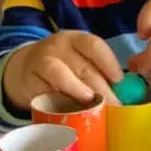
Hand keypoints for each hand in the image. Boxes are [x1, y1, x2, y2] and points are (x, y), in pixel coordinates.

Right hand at [3, 31, 122, 108]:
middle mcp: (58, 46)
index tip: (119, 80)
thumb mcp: (80, 61)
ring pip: (61, 75)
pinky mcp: (29, 80)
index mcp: (76, 39)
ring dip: (79, 91)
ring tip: (93, 105)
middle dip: (102, 89)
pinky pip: (45, 91)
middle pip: (82, 66)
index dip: (109, 63)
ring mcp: (41, 61)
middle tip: (115, 106)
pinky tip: (71, 111)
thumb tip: (125, 93)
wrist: (25, 70)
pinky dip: (59, 102)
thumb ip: (98, 72)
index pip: (94, 45)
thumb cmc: (65, 68)